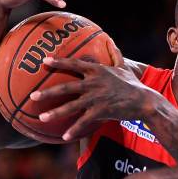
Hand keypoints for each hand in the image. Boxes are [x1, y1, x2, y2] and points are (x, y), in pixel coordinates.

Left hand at [31, 46, 164, 140]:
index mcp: (97, 70)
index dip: (58, 62)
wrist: (144, 101)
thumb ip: (115, 55)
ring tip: (41, 117)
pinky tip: (64, 136)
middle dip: (47, 92)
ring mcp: (96, 98)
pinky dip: (74, 129)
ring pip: (71, 106)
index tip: (44, 61)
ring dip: (55, 112)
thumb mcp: (124, 68)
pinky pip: (84, 122)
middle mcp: (93, 83)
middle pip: (66, 87)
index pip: (74, 64)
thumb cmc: (133, 85)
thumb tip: (111, 42)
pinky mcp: (101, 112)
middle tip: (32, 96)